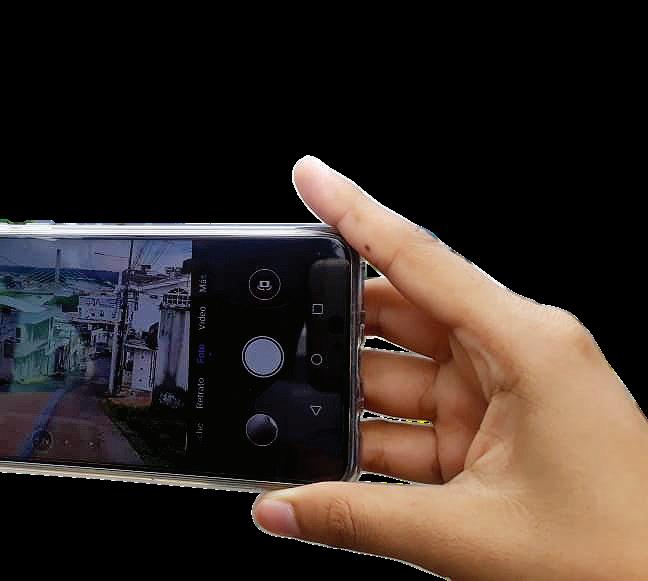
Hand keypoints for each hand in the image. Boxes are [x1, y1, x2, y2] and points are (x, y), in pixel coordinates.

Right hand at [251, 157, 647, 577]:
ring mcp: (504, 398)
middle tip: (268, 331)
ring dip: (347, 399)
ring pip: (399, 376)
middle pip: (399, 316)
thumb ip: (357, 519)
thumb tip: (280, 508)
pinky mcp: (494, 438)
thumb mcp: (470, 535)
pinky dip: (370, 441)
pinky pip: (413, 424)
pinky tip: (328, 460)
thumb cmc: (617, 556)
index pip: (417, 261)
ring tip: (286, 413)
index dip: (355, 214)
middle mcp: (515, 357)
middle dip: (331, 326)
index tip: (310, 177)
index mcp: (526, 346)